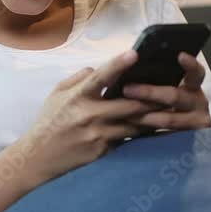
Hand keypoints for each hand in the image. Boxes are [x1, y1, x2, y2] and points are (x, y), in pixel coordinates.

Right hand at [11, 49, 169, 188]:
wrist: (38, 157)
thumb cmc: (49, 120)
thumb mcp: (57, 93)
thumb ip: (79, 78)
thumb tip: (98, 69)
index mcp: (77, 96)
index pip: (100, 77)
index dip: (118, 64)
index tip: (135, 53)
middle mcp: (90, 115)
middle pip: (128, 104)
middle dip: (151, 97)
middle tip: (172, 87)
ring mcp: (98, 135)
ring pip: (134, 124)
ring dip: (153, 117)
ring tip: (172, 108)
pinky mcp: (103, 151)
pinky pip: (127, 139)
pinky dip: (141, 133)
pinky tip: (156, 128)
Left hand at [119, 51, 210, 132]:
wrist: (191, 141)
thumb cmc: (171, 107)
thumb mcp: (173, 92)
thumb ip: (161, 82)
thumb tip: (133, 64)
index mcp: (194, 87)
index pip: (196, 73)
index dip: (190, 64)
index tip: (179, 55)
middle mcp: (198, 103)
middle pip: (174, 95)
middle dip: (149, 92)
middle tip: (127, 89)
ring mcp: (197, 123)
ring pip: (168, 118)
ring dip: (145, 116)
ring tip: (125, 113)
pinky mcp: (190, 141)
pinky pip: (167, 137)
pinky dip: (150, 133)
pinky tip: (135, 131)